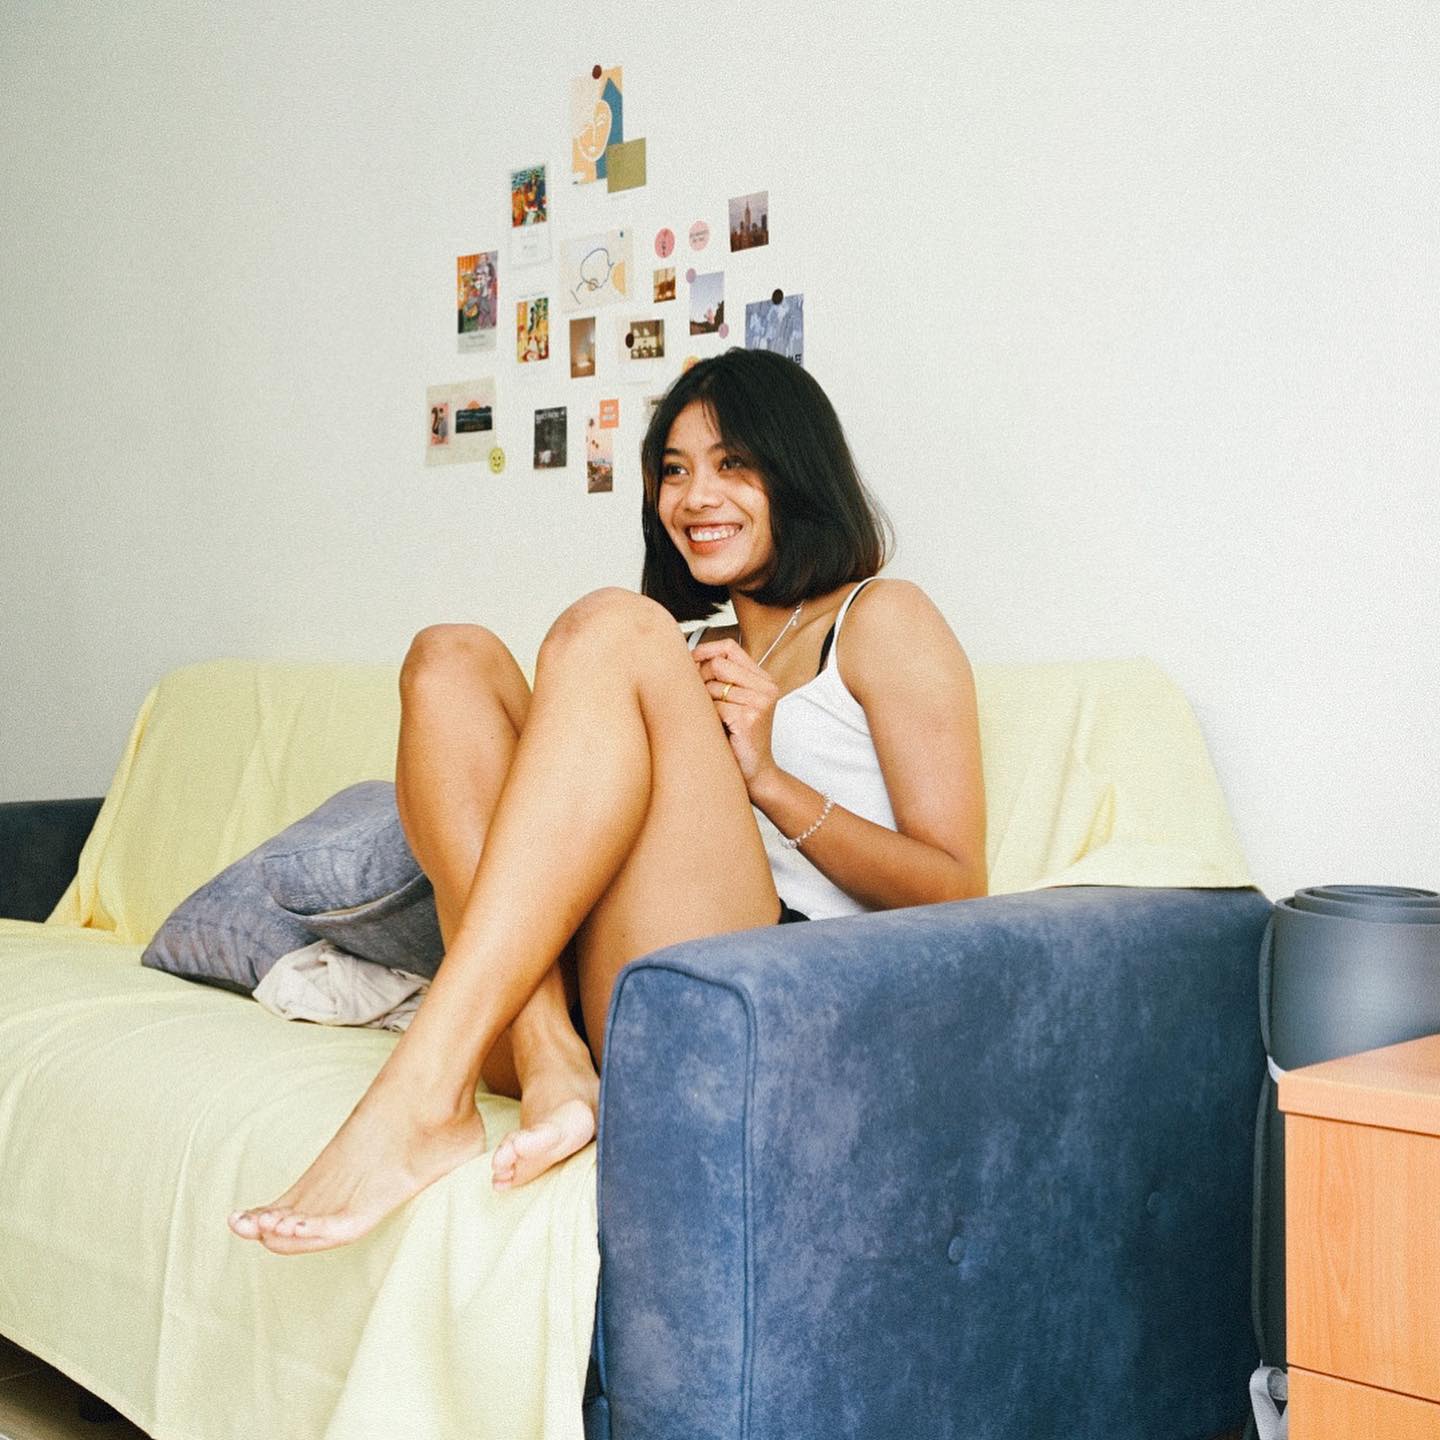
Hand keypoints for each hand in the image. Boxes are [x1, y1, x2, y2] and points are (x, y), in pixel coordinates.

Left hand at [692, 638, 780, 788]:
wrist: (757, 773)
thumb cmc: (740, 739)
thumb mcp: (735, 703)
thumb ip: (722, 680)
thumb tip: (689, 658)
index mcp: (763, 680)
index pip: (730, 648)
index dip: (705, 651)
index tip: (691, 661)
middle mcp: (766, 688)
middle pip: (718, 664)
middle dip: (701, 680)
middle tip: (701, 700)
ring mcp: (760, 702)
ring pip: (713, 687)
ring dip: (705, 703)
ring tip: (714, 720)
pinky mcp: (750, 719)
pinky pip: (714, 707)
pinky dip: (710, 719)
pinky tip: (719, 730)